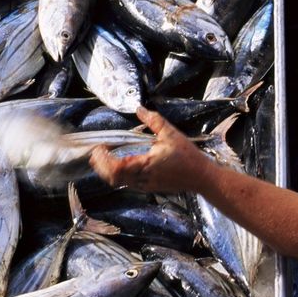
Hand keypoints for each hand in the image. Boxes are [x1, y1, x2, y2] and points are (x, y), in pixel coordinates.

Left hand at [89, 106, 214, 194]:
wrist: (201, 177)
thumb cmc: (187, 156)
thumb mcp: (171, 134)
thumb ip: (153, 120)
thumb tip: (139, 108)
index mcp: (146, 165)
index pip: (116, 168)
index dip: (103, 160)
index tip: (99, 147)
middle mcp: (142, 178)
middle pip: (113, 178)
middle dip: (101, 166)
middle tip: (96, 152)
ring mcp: (145, 185)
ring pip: (119, 183)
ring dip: (108, 171)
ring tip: (103, 157)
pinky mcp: (148, 188)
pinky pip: (127, 184)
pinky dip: (118, 175)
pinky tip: (119, 164)